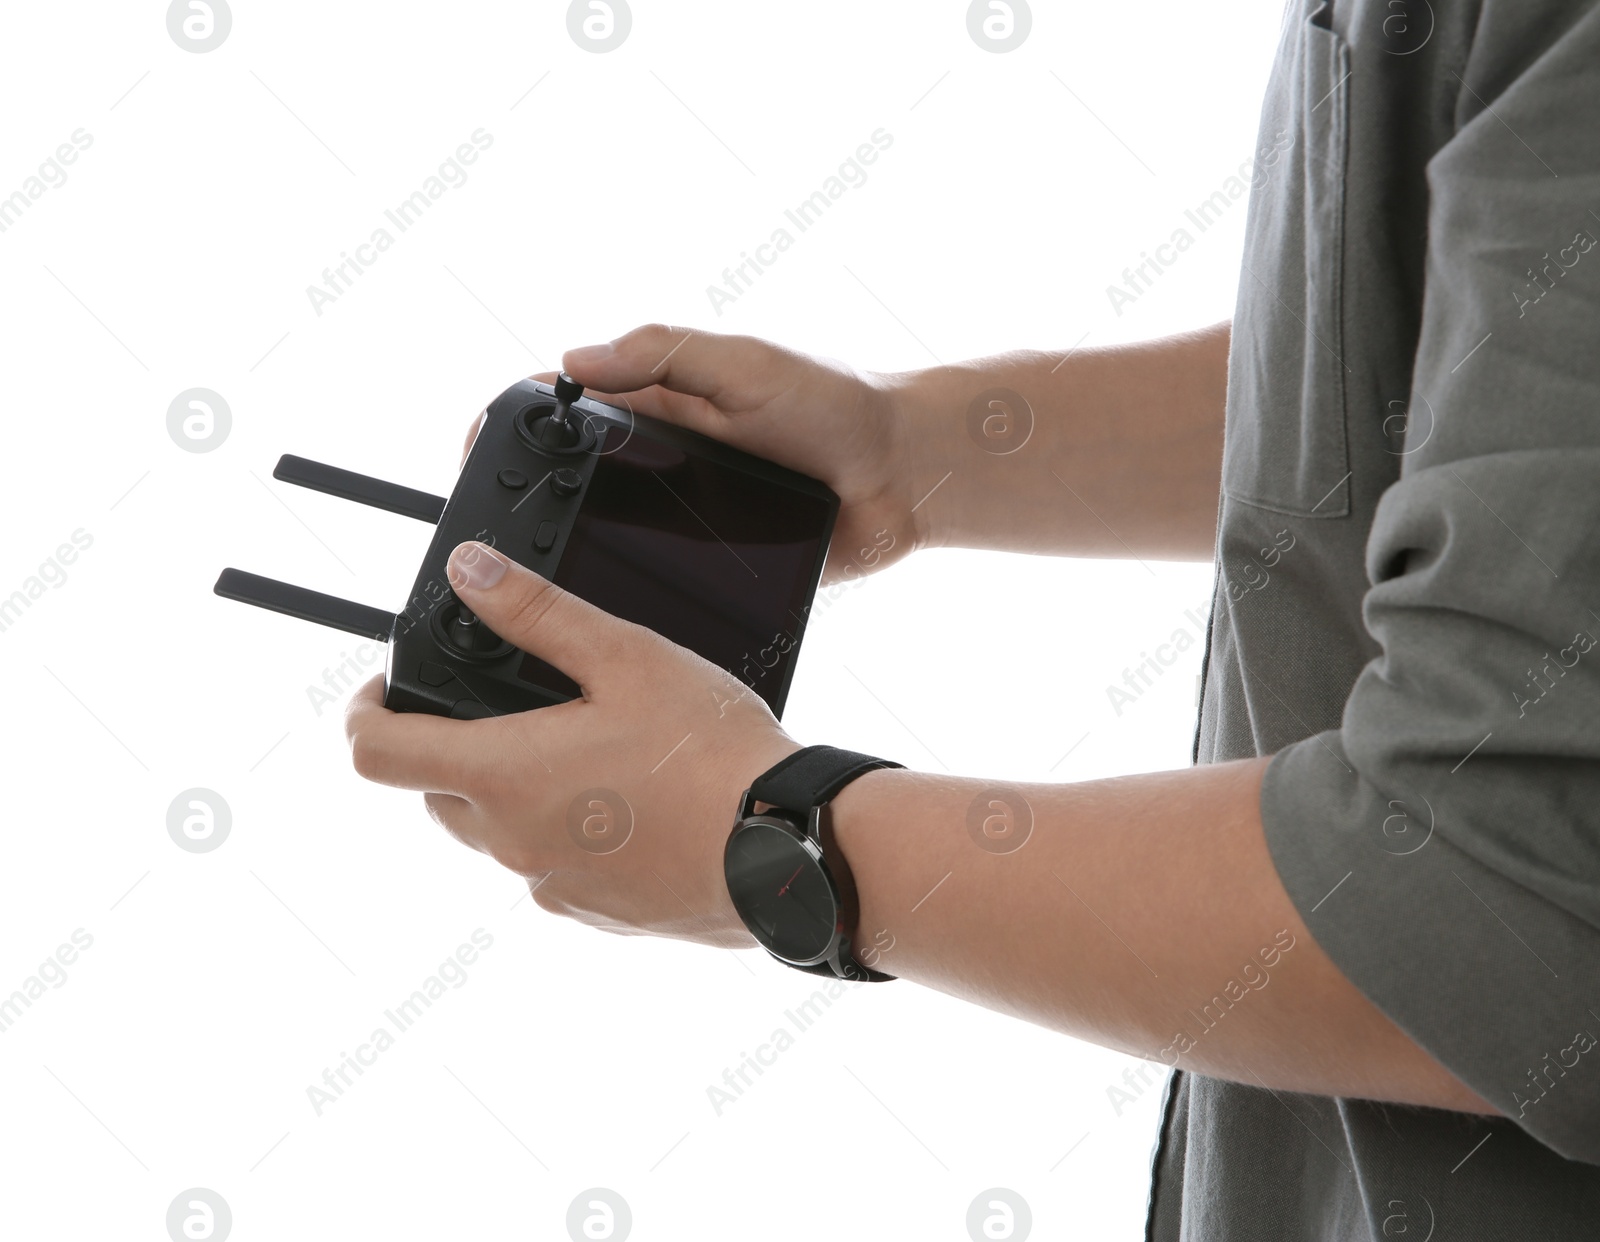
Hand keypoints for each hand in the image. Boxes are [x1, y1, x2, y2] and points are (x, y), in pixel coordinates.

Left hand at [345, 541, 800, 943]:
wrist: (784, 850)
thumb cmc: (710, 754)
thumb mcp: (624, 657)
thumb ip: (536, 614)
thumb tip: (469, 572)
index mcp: (503, 775)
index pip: (376, 754)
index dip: (365, 713)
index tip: (386, 689)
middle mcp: (511, 843)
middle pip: (437, 792)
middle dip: (454, 745)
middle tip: (513, 704)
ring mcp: (551, 886)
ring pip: (496, 832)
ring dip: (513, 791)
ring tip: (588, 749)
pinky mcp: (594, 913)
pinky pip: (549, 867)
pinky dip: (566, 832)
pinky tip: (630, 802)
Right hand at [463, 324, 921, 582]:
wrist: (906, 476)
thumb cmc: (834, 403)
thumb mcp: (744, 364)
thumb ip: (663, 355)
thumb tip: (573, 359)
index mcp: (661, 406)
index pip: (567, 411)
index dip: (520, 428)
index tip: (479, 448)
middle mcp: (665, 464)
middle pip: (575, 483)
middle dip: (534, 501)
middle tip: (499, 530)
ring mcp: (687, 519)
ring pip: (612, 543)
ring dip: (578, 556)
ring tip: (538, 580)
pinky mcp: (717, 568)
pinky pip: (663, 586)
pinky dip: (634, 599)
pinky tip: (605, 619)